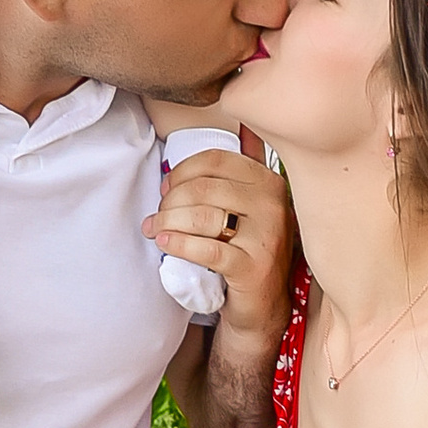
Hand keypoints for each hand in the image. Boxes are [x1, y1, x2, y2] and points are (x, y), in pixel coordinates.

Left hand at [147, 125, 289, 343]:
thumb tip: (244, 123)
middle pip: (205, 187)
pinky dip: (178, 245)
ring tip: (155, 229)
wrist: (265, 304)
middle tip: (157, 215)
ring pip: (202, 216)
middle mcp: (272, 205)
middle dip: (170, 200)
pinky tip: (165, 244)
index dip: (182, 171)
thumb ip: (246, 167)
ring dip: (168, 221)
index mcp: (269, 182)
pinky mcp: (253, 267)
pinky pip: (206, 250)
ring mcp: (266, 237)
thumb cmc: (250, 251)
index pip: (216, 160)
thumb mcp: (254, 205)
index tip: (166, 187)